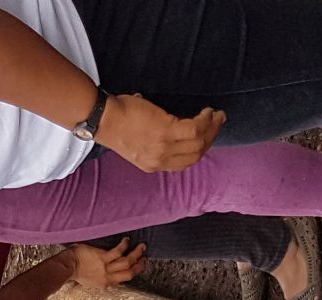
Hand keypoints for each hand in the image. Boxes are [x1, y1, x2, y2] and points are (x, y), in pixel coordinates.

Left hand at [67, 238, 146, 289]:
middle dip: (139, 265)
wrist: (66, 267)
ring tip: (142, 246)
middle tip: (145, 257)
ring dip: (136, 254)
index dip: (134, 272)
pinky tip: (127, 240)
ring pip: (127, 262)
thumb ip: (102, 277)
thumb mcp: (91, 280)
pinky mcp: (102, 257)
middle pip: (129, 272)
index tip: (140, 265)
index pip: (124, 279)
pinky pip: (117, 251)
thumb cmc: (76, 271)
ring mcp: (105, 267)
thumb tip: (111, 275)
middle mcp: (107, 277)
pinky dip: (124, 245)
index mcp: (105, 283)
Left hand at [94, 94, 224, 172]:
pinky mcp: (165, 131)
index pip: (183, 163)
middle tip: (218, 122)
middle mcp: (160, 160)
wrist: (103, 119)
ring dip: (212, 127)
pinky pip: (194, 128)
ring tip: (216, 115)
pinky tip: (207, 112)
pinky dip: (204, 119)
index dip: (199, 150)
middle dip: (211, 138)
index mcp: (152, 165)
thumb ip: (153, 138)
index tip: (207, 137)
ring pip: (198, 141)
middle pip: (195, 154)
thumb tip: (168, 122)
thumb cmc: (115, 123)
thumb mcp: (135, 141)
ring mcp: (163, 147)